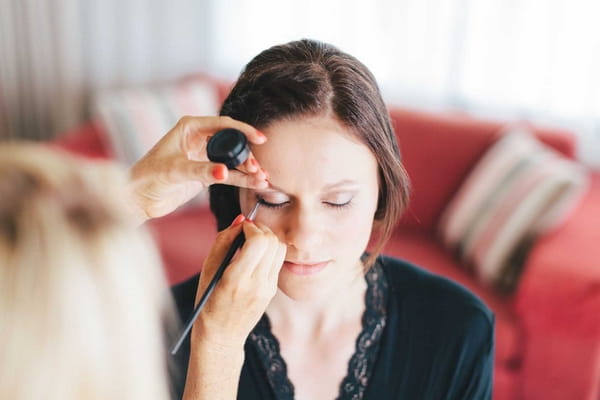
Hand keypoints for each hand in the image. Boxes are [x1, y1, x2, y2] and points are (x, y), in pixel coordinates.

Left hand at [128, 116, 268, 220]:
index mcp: (190, 128)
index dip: (244, 131)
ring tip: (262, 179)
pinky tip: (255, 184)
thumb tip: (225, 173)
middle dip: (247, 154)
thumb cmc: (147, 178)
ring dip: (247, 169)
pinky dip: (241, 179)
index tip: (260, 139)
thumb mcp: (175, 171)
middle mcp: (198, 139)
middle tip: (258, 168)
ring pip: (232, 160)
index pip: (223, 125)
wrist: (137, 199)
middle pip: (232, 142)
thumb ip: (201, 172)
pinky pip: (228, 174)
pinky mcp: (205, 174)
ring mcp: (203, 157)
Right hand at [192, 216, 285, 348]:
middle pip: (272, 242)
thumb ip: (223, 241)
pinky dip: (268, 251)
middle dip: (260, 229)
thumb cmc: (209, 301)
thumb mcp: (208, 269)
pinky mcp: (273, 290)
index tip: (241, 226)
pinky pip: (277, 261)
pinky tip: (254, 256)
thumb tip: (240, 220)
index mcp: (237, 279)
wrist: (222, 336)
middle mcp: (257, 284)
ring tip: (251, 241)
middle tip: (247, 230)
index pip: (258, 242)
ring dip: (267, 238)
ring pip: (279, 249)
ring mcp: (268, 288)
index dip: (251, 227)